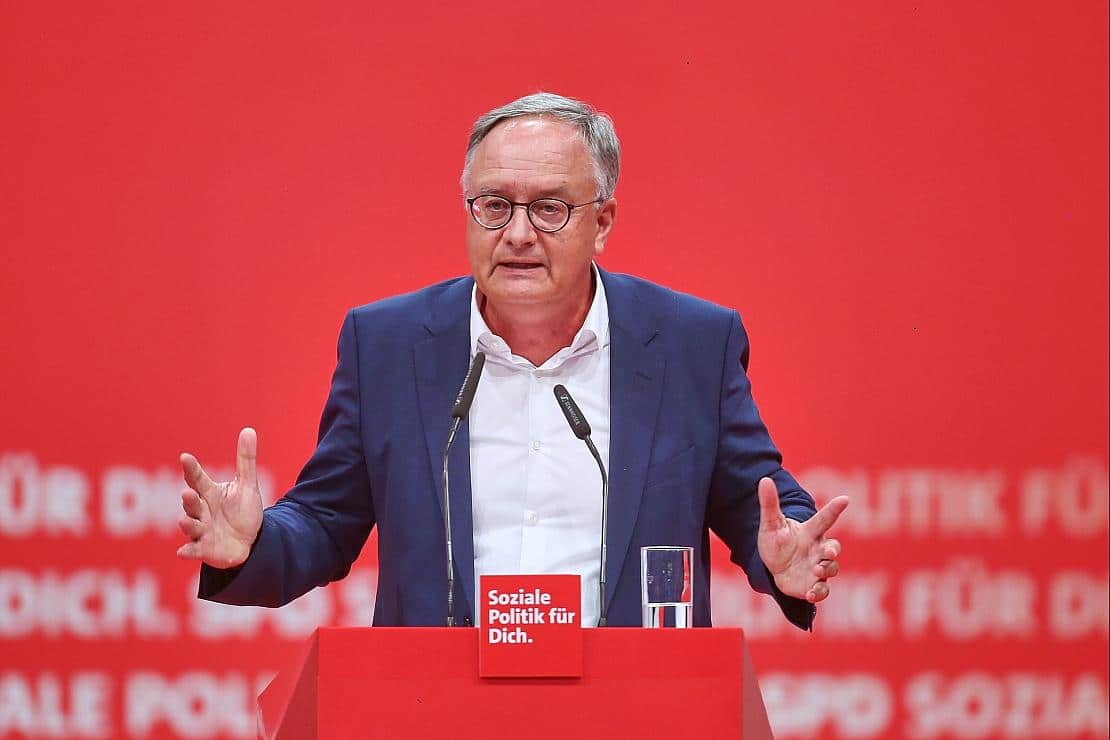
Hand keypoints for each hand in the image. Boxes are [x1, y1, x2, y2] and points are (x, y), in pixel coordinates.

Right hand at [176, 427, 263, 568]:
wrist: (250, 541)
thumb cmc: (243, 511)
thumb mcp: (247, 485)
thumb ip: (245, 459)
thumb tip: (248, 430)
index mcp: (209, 493)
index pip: (197, 479)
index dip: (191, 468)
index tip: (185, 457)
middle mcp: (201, 511)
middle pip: (192, 504)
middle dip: (189, 500)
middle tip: (187, 493)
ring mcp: (201, 530)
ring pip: (191, 526)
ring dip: (187, 524)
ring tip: (184, 520)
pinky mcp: (204, 549)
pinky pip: (193, 550)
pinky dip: (188, 551)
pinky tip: (182, 552)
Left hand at [757, 477, 847, 602]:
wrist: (772, 568)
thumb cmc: (776, 542)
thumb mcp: (770, 524)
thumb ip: (770, 503)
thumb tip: (764, 479)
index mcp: (810, 532)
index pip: (825, 519)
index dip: (834, 509)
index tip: (845, 498)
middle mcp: (817, 550)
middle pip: (833, 548)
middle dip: (833, 551)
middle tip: (826, 553)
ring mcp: (817, 568)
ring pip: (831, 569)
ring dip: (826, 570)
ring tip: (816, 571)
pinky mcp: (813, 585)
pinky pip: (822, 590)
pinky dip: (818, 592)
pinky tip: (810, 593)